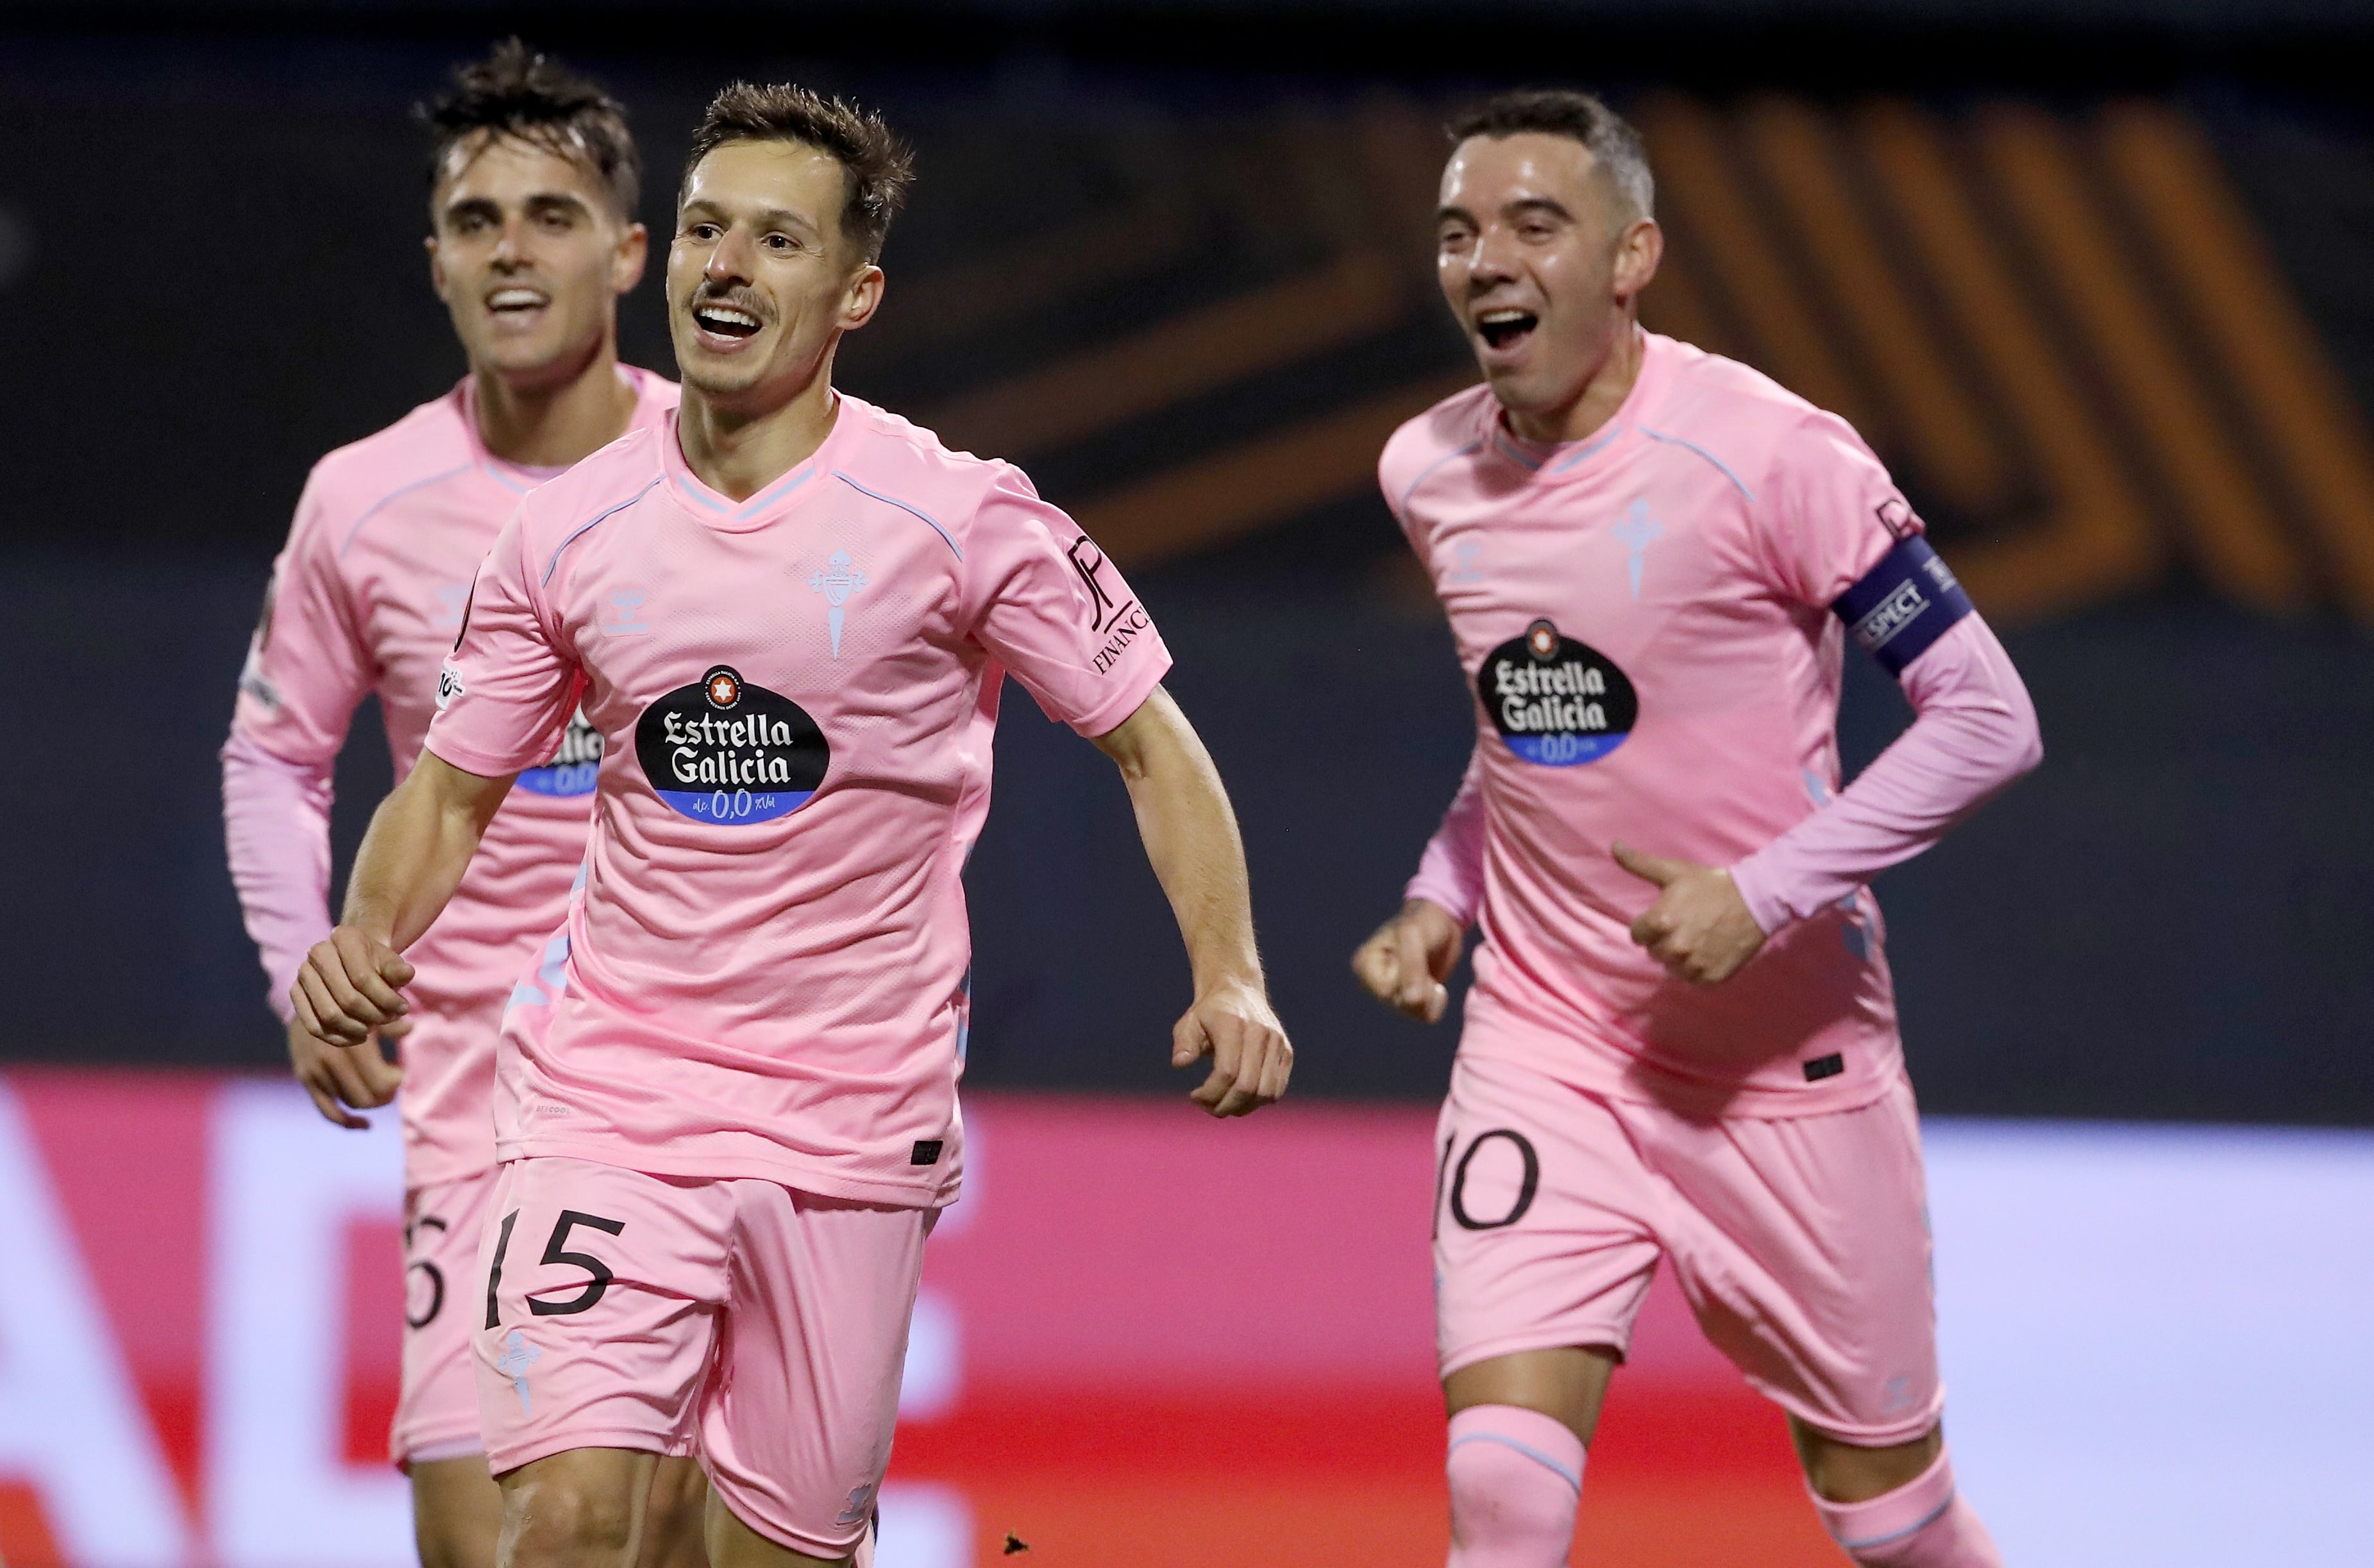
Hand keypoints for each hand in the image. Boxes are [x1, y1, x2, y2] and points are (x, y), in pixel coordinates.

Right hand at [286, 1013, 406, 1128]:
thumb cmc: (349, 1001)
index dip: (396, 1081)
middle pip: (367, 1098)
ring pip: (350, 1103)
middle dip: (385, 1094)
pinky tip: (365, 1125)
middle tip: (391, 1081)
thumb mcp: (372, 1007)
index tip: (398, 1068)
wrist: (307, 997)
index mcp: (353, 1044)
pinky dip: (347, 1121)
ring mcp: (316, 1071)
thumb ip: (391, 1022)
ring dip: (369, 1102)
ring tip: (379, 1087)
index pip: (382, 1083)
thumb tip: (410, 1029)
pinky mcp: (305, 1077)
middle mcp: (332, 1061)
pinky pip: (327, 1110)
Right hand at [292, 925, 415, 1046]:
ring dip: (357, 1028)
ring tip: (374, 1028)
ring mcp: (303, 974)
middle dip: (374, 1015)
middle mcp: (318, 952)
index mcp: (344, 937)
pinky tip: (358, 1037)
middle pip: (347, 999)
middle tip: (389, 1019)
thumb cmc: (377, 965)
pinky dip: (338, 1038)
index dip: (386, 999)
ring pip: (330, 1015)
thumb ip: (398, 970)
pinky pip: (314, 1027)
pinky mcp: (295, 994)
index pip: (363, 978)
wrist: (352, 963)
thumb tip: (407, 974)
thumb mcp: (391, 964)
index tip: (404, 1008)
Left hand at [1172, 976, 1292, 1116]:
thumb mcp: (1189, 1022)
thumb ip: (1184, 1043)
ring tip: (1224, 1106)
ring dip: (1243, 1109)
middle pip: (1247, 1087)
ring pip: (1265, 1093)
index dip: (1210, 1094)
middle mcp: (1260, 1032)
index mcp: (1233, 1024)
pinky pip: (1277, 1089)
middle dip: (1225, 1106)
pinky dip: (1258, 1102)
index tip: (1194, 1097)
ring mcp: (1277, 1043)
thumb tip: (1180, 1063)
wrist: (1238, 990)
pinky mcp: (1286, 1052)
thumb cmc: (1209, 1013)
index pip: (1226, 1072)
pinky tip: (1240, 1099)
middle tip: (1209, 1108)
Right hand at [1351, 899, 1463, 1022]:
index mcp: (1364, 965)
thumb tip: (1411, 1001)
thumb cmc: (1422, 923)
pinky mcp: (1409, 1003)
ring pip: (1413, 1013)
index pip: (1386, 991)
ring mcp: (1390, 996)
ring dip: (1429, 994)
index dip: (1408, 977)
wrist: (1442, 924)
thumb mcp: (1414, 934)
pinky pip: (1425, 1017)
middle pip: (1398, 1005)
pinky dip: (1437, 1002)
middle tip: (1424, 962)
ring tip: (1429, 971)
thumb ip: (1411, 965)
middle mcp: (1372, 984)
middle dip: (1420, 986)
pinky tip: (1435, 984)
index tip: (1413, 954)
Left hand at [1613, 842, 1766, 984]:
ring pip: (1672, 968)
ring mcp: (1694, 965)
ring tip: (1697, 938)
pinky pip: (1693, 979)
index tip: (1666, 917)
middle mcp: (1675, 947)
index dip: (1649, 925)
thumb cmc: (1711, 885)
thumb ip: (1639, 862)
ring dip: (1680, 957)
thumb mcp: (1674, 871)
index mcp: (1661, 922)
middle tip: (1685, 925)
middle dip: (1664, 940)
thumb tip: (1614, 845)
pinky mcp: (1711, 978)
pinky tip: (1708, 950)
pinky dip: (1698, 969)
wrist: (1754, 901)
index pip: (1637, 935)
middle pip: (1654, 952)